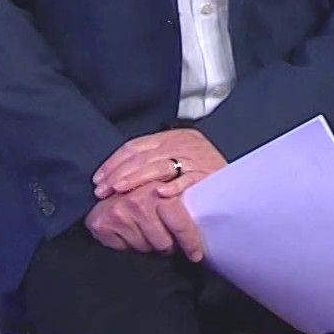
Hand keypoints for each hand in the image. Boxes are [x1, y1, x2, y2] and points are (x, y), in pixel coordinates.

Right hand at [84, 182, 204, 258]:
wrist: (105, 187)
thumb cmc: (143, 192)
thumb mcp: (165, 191)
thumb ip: (181, 203)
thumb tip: (205, 222)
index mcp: (160, 190)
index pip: (180, 224)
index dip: (190, 242)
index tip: (196, 255)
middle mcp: (138, 200)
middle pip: (163, 243)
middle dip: (166, 245)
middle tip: (164, 239)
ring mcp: (119, 211)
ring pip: (145, 248)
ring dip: (147, 245)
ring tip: (145, 232)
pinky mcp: (102, 224)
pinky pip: (124, 250)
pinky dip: (127, 246)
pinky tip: (127, 233)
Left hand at [93, 129, 227, 199]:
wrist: (235, 180)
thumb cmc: (201, 173)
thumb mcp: (176, 158)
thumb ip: (152, 162)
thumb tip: (117, 174)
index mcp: (171, 137)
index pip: (135, 147)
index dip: (114, 162)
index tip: (99, 179)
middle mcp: (182, 144)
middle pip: (142, 157)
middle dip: (119, 174)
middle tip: (103, 191)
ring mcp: (195, 158)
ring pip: (159, 166)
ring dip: (136, 180)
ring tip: (120, 191)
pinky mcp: (207, 175)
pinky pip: (187, 180)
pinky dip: (172, 188)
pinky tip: (157, 195)